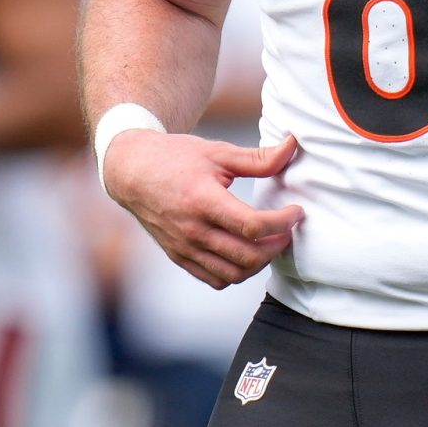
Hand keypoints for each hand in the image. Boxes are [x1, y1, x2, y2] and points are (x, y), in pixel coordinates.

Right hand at [102, 131, 303, 288]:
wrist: (132, 172)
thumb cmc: (175, 158)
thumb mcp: (217, 152)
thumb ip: (257, 158)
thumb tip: (291, 147)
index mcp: (203, 200)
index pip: (252, 226)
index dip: (282, 222)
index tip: (296, 212)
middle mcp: (193, 229)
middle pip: (248, 256)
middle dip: (277, 245)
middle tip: (287, 230)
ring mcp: (185, 247)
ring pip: (234, 274)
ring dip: (260, 263)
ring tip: (269, 243)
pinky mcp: (179, 257)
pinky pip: (216, 279)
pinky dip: (237, 273)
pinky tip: (245, 253)